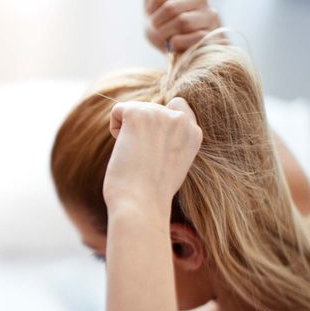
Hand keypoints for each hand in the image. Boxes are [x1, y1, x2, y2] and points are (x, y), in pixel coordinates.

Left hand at [103, 98, 202, 214]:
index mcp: (194, 133)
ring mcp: (161, 114)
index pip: (178, 106)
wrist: (141, 204)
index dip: (159, 122)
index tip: (154, 146)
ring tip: (136, 157)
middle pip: (151, 109)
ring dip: (129, 132)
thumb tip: (154, 129)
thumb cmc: (152, 193)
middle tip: (144, 160)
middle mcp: (181, 120)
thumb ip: (172, 141)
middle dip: (142, 130)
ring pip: (135, 110)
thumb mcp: (175, 164)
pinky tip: (124, 148)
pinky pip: (118, 110)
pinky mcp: (138, 114)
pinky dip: (115, 127)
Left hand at [143, 0, 219, 52]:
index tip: (151, 15)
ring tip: (165, 36)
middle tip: (157, 29)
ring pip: (183, 21)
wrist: (179, 43)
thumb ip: (153, 3)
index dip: (150, 10)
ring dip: (167, 34)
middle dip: (157, 24)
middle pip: (170, 8)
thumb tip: (165, 16)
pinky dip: (178, 44)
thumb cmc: (162, 23)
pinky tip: (174, 44)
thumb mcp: (152, 8)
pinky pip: (194, 37)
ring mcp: (208, 14)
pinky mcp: (211, 32)